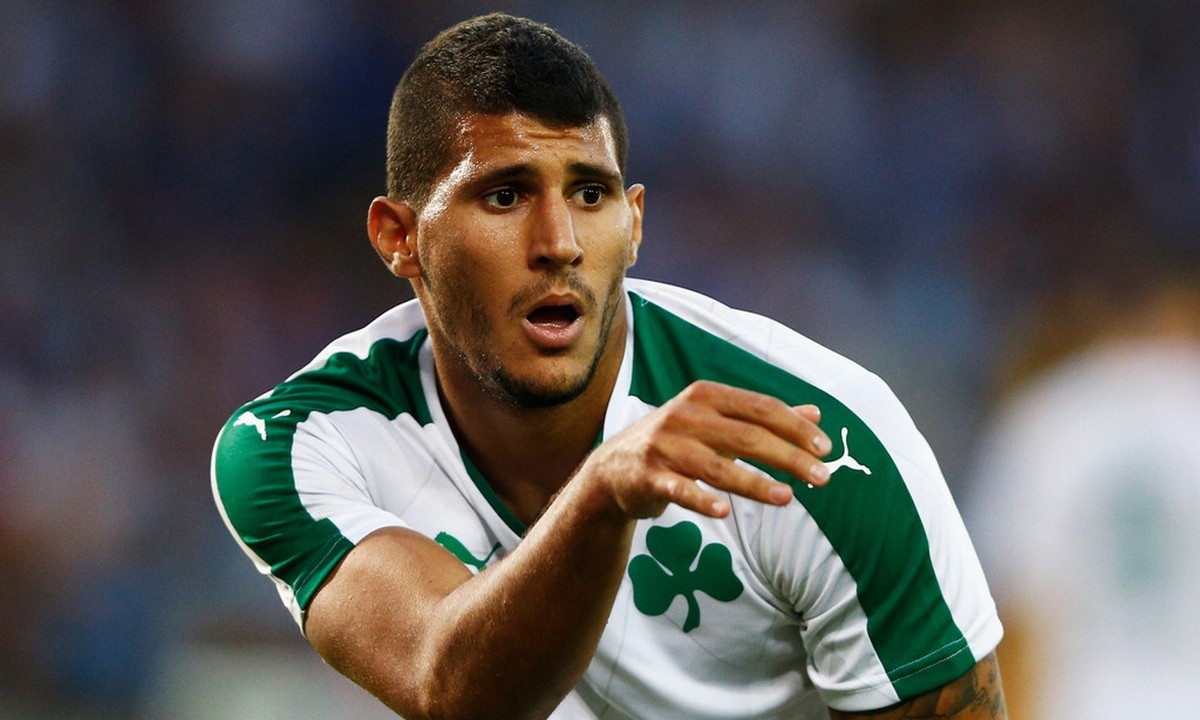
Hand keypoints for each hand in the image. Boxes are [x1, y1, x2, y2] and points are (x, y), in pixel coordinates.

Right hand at [578, 380, 831, 519]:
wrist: (615, 468)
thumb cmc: (678, 442)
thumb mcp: (718, 423)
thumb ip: (765, 419)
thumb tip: (816, 413)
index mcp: (707, 396)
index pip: (761, 408)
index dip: (795, 427)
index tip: (825, 448)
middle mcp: (686, 415)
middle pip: (746, 436)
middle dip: (788, 457)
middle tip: (823, 478)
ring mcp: (666, 446)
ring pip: (717, 466)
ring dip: (755, 482)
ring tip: (788, 498)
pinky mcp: (649, 476)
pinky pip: (679, 489)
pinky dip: (700, 499)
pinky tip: (723, 512)